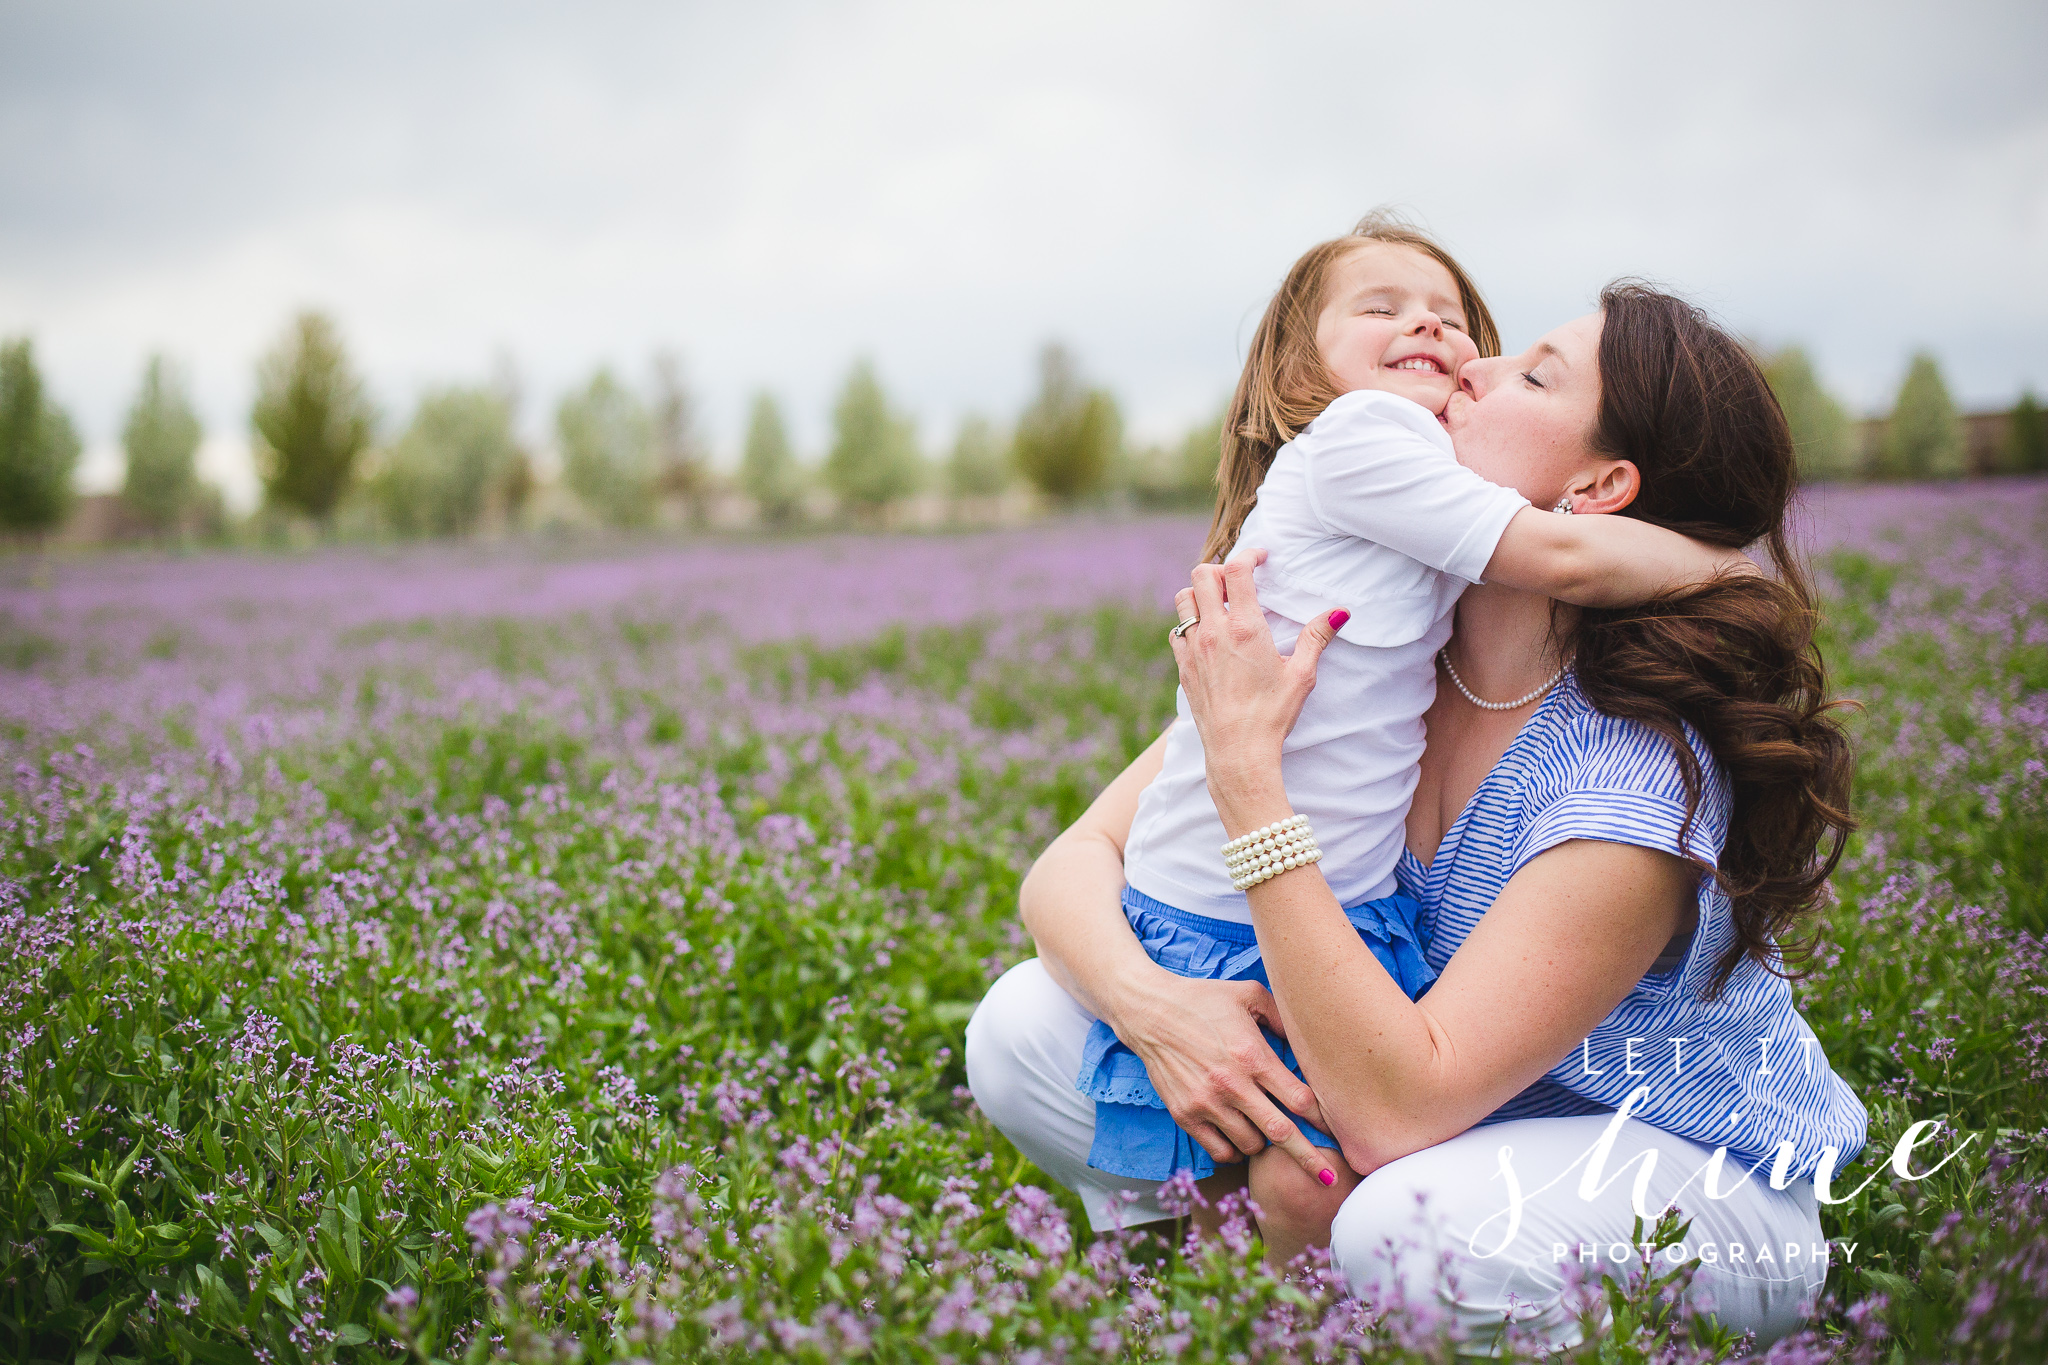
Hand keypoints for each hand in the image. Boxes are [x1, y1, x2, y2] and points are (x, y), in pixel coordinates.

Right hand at [1113, 972, 1338, 1184]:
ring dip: (1265, 1144)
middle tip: (1327, 1177)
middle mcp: (1232, 1085)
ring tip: (1265, 1129)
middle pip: (1281, 1134)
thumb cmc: (1202, 1000)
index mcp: (1253, 1056)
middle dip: (1309, 1158)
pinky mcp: (1186, 1115)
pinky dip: (1235, 1150)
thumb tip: (1308, 1041)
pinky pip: (1221, 1150)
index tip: (1336, 1130)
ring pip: (1252, 1145)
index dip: (1322, 1119)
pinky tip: (1240, 1135)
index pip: (1299, 1100)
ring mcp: (1207, 1103)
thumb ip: (1282, 1016)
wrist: (1148, 1012)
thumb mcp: (1248, 994)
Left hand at [1168, 551, 1344, 791]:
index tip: (1261, 557)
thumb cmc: (1272, 715)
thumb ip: (1317, 638)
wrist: (1237, 752)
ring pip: (1183, 599)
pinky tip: (1206, 634)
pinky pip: (1177, 631)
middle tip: (1239, 581)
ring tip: (1220, 603)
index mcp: (1245, 628)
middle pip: (1202, 574)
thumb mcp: (1301, 675)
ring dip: (1200, 593)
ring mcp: (1193, 649)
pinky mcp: (1183, 667)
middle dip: (1221, 569)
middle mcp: (1213, 632)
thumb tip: (1340, 613)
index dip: (1249, 554)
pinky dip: (1189, 623)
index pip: (1237, 570)